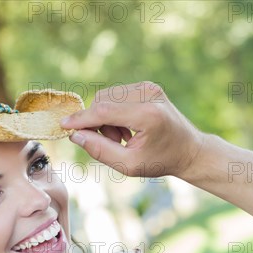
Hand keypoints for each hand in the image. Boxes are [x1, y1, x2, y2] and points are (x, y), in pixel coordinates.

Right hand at [60, 81, 204, 177]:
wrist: (189, 150)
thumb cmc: (160, 160)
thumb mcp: (129, 165)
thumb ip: (100, 150)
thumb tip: (75, 135)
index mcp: (147, 115)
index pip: (104, 111)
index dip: (81, 119)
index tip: (63, 126)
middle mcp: (149, 94)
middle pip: (102, 101)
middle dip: (97, 122)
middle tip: (112, 142)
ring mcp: (149, 87)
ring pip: (107, 97)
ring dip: (106, 118)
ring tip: (122, 137)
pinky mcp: (148, 86)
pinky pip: (116, 95)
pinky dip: (114, 112)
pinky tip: (128, 128)